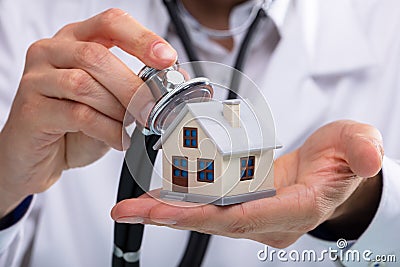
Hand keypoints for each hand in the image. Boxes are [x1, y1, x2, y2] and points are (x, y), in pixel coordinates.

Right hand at [0, 8, 176, 216]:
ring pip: (85, 84)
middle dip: (132, 86)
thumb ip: (134, 89)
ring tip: (132, 127)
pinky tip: (119, 139)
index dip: (142, 38)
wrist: (38, 156)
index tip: (167, 59)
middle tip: (153, 109)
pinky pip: (77, 114)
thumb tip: (173, 81)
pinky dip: (107, 129)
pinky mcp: (30, 109)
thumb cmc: (75, 126)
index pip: (110, 23)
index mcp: (76, 41)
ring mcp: (36, 79)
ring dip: (118, 110)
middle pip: (96, 56)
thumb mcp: (111, 103)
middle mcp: (52, 52)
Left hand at [111, 120, 383, 247]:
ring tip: (133, 206)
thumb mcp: (356, 146)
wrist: (331, 172)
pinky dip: (180, 204)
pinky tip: (154, 199)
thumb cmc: (341, 161)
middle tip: (134, 210)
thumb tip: (367, 157)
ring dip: (169, 211)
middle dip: (174, 216)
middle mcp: (270, 220)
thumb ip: (360, 150)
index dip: (208, 215)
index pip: (247, 216)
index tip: (171, 211)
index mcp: (296, 208)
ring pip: (206, 217)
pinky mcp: (243, 207)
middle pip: (216, 221)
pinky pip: (207, 209)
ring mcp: (255, 217)